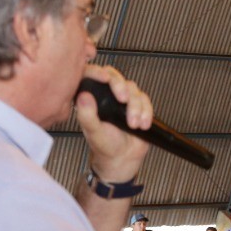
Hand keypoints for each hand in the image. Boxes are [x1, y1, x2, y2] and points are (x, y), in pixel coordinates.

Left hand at [73, 64, 152, 181]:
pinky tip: (143, 124)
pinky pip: (145, 99)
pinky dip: (146, 112)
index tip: (105, 79)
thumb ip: (87, 114)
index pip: (91, 74)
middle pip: (115, 76)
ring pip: (133, 88)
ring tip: (133, 125)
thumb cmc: (105, 146)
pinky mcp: (138, 105)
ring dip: (136, 106)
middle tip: (123, 101)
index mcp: (91, 98)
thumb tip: (83, 96)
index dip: (97, 71)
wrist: (123, 159)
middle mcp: (106, 95)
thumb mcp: (93, 131)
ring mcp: (123, 99)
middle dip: (121, 87)